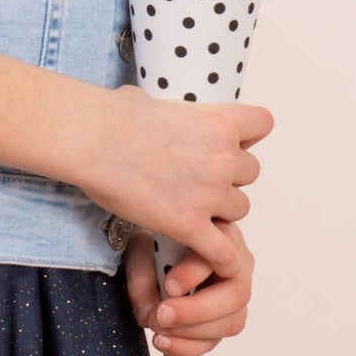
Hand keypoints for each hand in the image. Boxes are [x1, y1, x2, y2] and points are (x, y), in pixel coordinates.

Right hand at [74, 85, 271, 276]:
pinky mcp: (191, 226)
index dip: (244, 133)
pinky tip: (204, 252)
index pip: (262, 123)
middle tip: (197, 175)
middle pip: (251, 171)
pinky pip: (225, 253)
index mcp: (217, 122)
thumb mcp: (147, 99)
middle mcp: (223, 158)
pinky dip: (218, 257)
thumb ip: (165, 112)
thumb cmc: (112, 114)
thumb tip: (148, 110)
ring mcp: (210, 194)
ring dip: (220, 209)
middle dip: (228, 174)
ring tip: (189, 205)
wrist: (93, 140)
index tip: (223, 138)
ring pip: (240, 209)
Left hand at [124, 221, 254, 355]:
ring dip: (191, 332)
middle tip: (162, 314)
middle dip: (196, 310)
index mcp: (221, 234)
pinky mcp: (225, 320)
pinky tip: (163, 343)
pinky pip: (215, 340)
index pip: (222, 252)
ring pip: (231, 322)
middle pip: (236, 295)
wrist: (152, 250)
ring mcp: (235, 295)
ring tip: (158, 329)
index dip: (196, 272)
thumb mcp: (140, 251)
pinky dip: (188, 346)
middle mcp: (237, 264)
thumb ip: (144, 280)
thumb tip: (150, 316)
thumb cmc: (152, 243)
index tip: (168, 285)